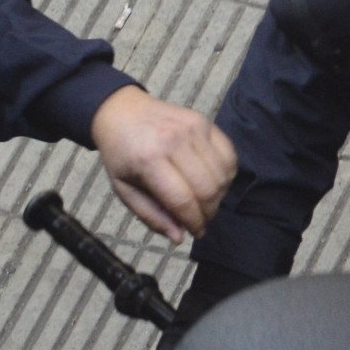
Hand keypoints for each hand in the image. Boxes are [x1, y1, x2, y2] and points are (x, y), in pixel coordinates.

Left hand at [86, 85, 232, 243]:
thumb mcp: (124, 189)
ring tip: (206, 200)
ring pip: (221, 175)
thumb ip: (150, 215)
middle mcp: (173, 142)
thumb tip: (179, 238)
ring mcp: (192, 129)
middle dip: (209, 212)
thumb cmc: (121, 153)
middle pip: (207, 189)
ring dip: (219, 195)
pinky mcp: (204, 122)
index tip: (197, 232)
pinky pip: (229, 155)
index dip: (194, 223)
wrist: (120, 111)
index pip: (183, 201)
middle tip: (202, 218)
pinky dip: (227, 174)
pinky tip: (214, 180)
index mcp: (148, 160)